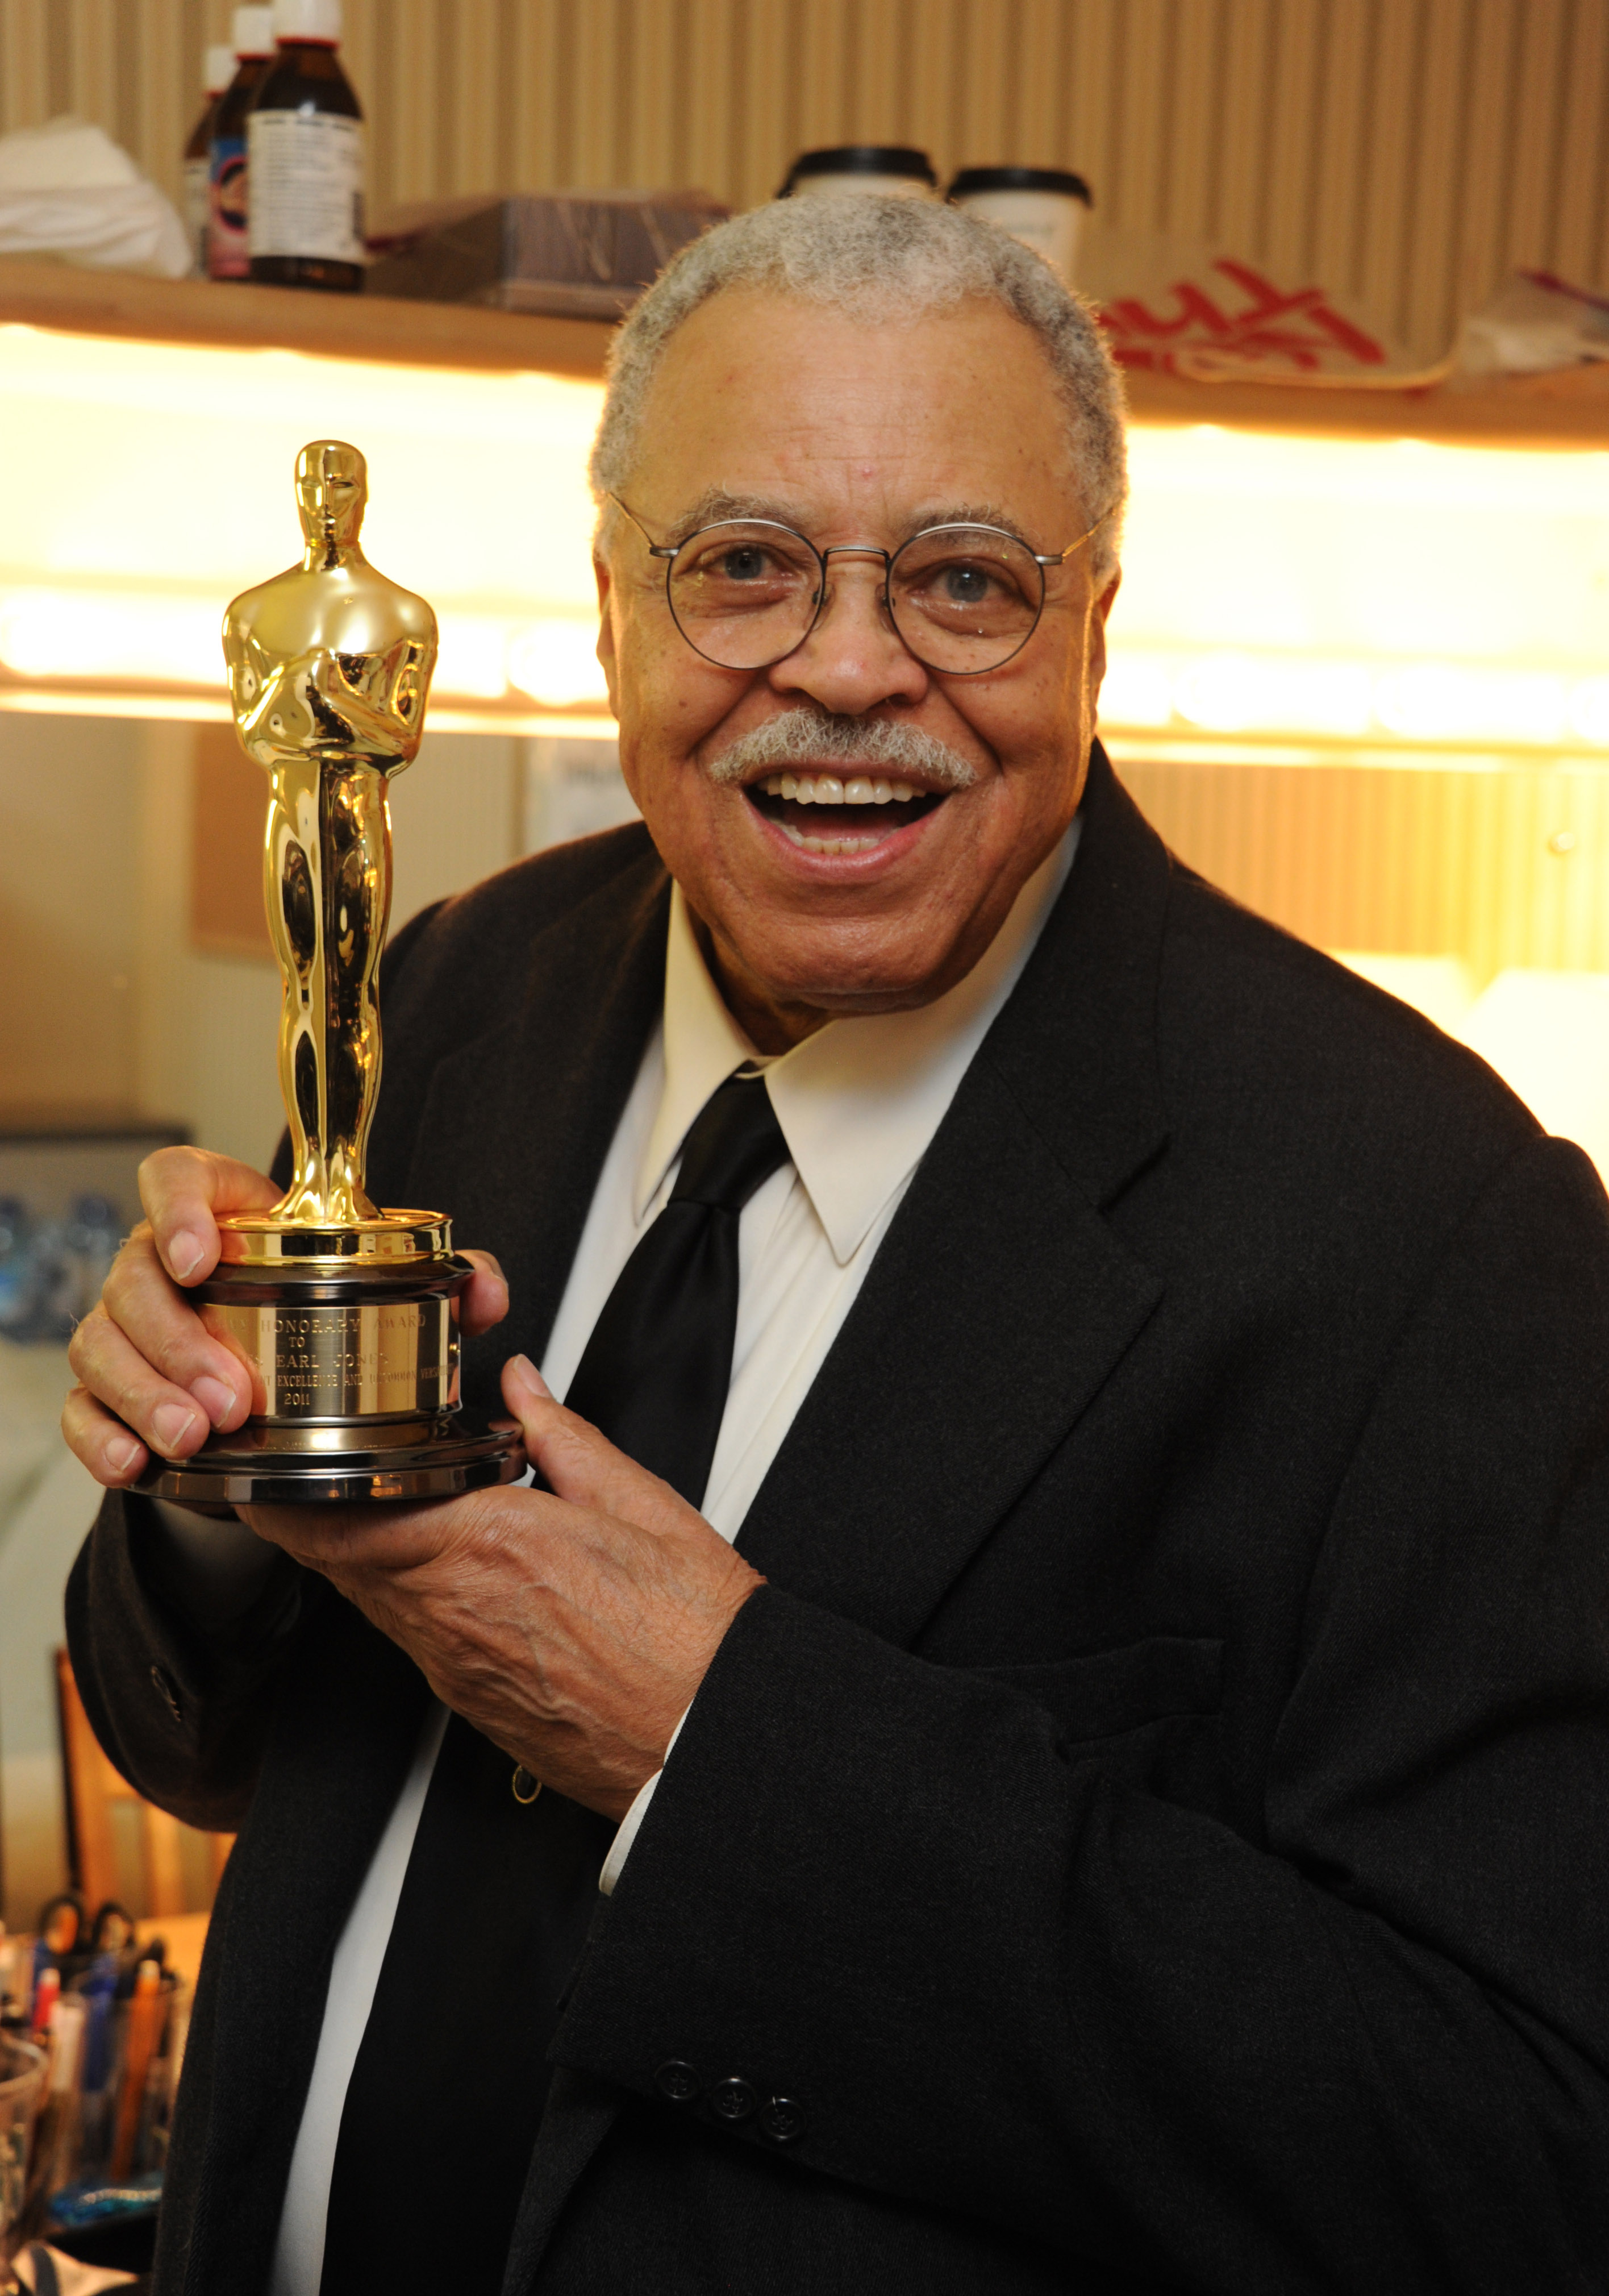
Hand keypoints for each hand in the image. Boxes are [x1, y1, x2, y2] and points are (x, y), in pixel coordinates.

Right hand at [61, 1145, 509, 1488]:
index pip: (177, 1179)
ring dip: (147, 1393)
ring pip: (104, 1345)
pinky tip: (137, 1463)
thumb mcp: (384, 1286)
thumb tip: (483, 1291)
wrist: (284, 1384)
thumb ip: (441, 1281)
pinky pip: (83, 1409)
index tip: (201, 1258)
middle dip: (176, 1340)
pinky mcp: (111, 1393)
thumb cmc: (324, 1310)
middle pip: (135, 1277)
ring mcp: (130, 1329)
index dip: (179, 1210)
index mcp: (225, 1215)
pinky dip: (104, 1438)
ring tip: (197, 1435)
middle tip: (230, 1396)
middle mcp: (163, 1264)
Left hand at [240, 1356, 763, 1819]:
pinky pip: (410, 1638)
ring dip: (358, 1553)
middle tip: (306, 1470)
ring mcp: (455, 1665)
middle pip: (333, 1558)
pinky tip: (444, 1572)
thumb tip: (523, 1387)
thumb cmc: (695, 1634)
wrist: (714, 1739)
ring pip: (367, 1599)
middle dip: (308, 1512)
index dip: (288, 1484)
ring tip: (380, 1509)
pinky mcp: (470, 1704)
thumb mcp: (640, 1502)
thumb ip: (563, 1436)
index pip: (342, 1510)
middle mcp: (453, 1609)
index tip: (274, 1454)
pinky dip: (404, 1597)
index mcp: (489, 1541)